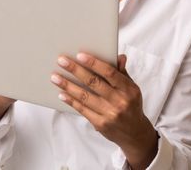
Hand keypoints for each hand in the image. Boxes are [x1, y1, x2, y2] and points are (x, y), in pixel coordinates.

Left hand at [51, 53, 157, 169]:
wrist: (135, 134)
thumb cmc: (131, 105)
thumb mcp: (131, 88)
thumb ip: (122, 72)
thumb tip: (119, 56)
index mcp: (128, 89)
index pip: (109, 72)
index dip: (93, 63)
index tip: (79, 55)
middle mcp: (119, 101)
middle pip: (93, 82)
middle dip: (75, 70)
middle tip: (61, 61)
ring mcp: (110, 114)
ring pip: (85, 96)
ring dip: (67, 85)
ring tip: (55, 77)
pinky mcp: (101, 124)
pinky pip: (82, 110)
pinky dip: (71, 101)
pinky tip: (62, 94)